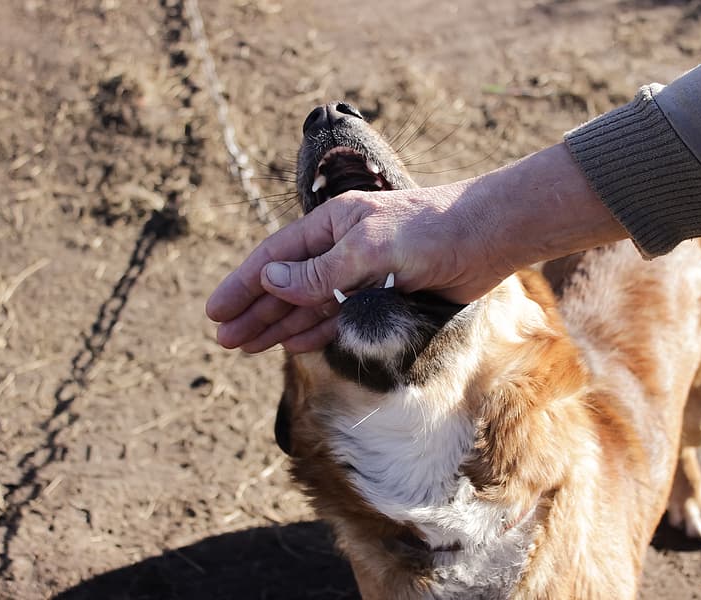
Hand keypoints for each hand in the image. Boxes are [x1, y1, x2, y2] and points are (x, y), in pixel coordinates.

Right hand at [205, 180, 510, 352]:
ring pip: (310, 305)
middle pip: (287, 285)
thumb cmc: (429, 230)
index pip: (275, 257)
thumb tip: (270, 280)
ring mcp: (362, 274)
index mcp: (332, 225)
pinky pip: (339, 316)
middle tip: (224, 339)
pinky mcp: (384, 296)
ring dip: (279, 325)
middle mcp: (342, 249)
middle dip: (255, 311)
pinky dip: (315, 331)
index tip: (216, 311)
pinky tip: (294, 344)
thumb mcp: (368, 247)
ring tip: (247, 346)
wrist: (485, 238)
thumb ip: (320, 270)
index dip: (243, 284)